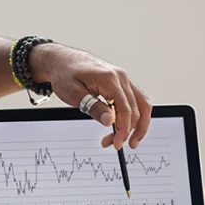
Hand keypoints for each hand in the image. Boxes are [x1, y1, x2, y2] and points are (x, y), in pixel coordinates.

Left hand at [30, 44, 151, 149]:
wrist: (62, 61)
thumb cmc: (65, 74)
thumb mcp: (74, 94)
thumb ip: (93, 107)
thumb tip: (110, 121)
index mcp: (109, 78)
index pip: (125, 109)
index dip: (123, 130)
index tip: (117, 143)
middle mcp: (121, 77)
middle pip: (135, 109)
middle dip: (126, 131)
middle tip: (113, 143)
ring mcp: (123, 78)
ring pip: (141, 105)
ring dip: (137, 125)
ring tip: (128, 140)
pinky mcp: (121, 82)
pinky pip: (136, 100)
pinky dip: (135, 114)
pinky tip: (128, 126)